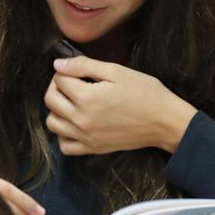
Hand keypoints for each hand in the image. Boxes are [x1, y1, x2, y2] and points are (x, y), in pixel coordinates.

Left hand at [44, 56, 196, 155]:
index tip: (76, 70)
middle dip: (56, 87)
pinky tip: (74, 124)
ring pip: (52, 123)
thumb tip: (58, 65)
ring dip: (56, 110)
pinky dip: (64, 135)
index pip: (59, 80)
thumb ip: (84, 66)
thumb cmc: (145, 93)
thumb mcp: (117, 71)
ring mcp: (85, 137)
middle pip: (50, 100)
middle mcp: (81, 119)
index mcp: (86, 97)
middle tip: (72, 82)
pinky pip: (65, 146)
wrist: (165, 122)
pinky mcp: (93, 148)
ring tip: (72, 102)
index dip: (65, 71)